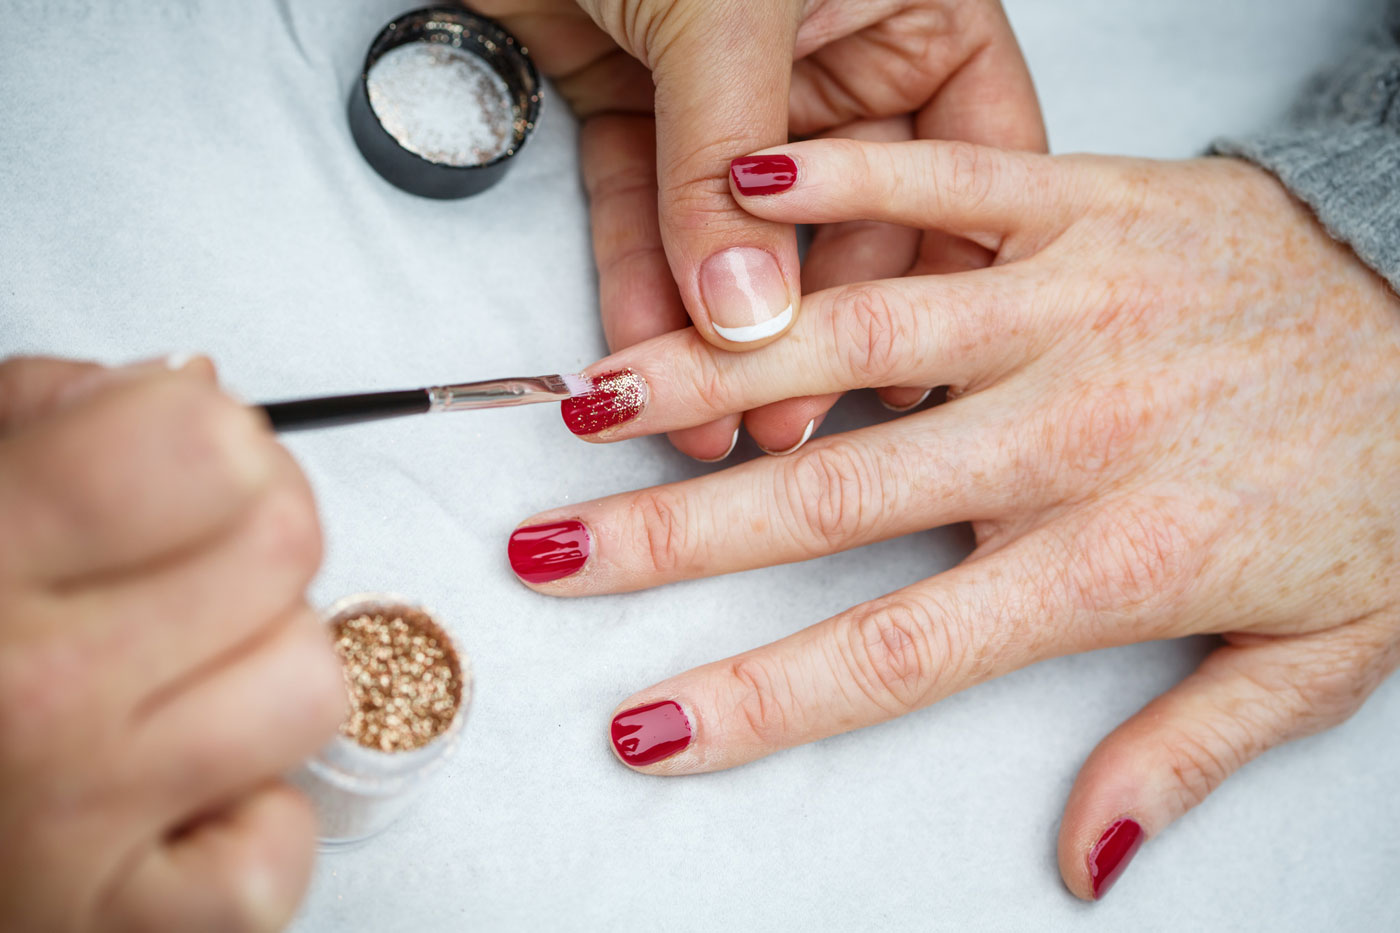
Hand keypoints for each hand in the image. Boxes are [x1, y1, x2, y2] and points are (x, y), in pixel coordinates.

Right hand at [0, 357, 343, 928]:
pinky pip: (280, 848)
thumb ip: (46, 414)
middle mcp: (33, 695)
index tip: (183, 467)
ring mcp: (82, 825)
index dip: (217, 442)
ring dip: (257, 679)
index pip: (207, 446)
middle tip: (175, 574)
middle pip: (286, 547)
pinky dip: (247, 820)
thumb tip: (190, 390)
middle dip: (251, 541)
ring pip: (311, 687)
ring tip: (161, 691)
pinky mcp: (123, 930)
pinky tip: (168, 797)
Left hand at [471, 0, 1042, 457]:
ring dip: (720, 333)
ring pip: (738, 235)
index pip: (972, 161)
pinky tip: (641, 356)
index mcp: (911, 6)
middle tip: (792, 416)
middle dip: (814, 329)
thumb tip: (748, 311)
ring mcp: (733, 89)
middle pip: (850, 224)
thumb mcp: (728, 6)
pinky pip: (647, 210)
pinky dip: (638, 282)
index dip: (949, 274)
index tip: (917, 369)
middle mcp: (833, 52)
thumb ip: (731, 165)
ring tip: (714, 420)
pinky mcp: (639, 103)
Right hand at [509, 142, 1399, 898]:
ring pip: (860, 334)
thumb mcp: (1314, 659)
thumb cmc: (1374, 492)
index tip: (652, 721)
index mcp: (1116, 555)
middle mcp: (1078, 425)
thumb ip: (1181, 752)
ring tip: (594, 394)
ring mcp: (1079, 298)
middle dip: (672, 533)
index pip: (899, 648)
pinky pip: (952, 177)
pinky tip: (743, 194)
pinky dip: (841, 182)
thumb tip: (1084, 861)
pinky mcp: (1097, 199)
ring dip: (712, 364)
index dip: (762, 696)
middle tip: (551, 550)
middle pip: (836, 492)